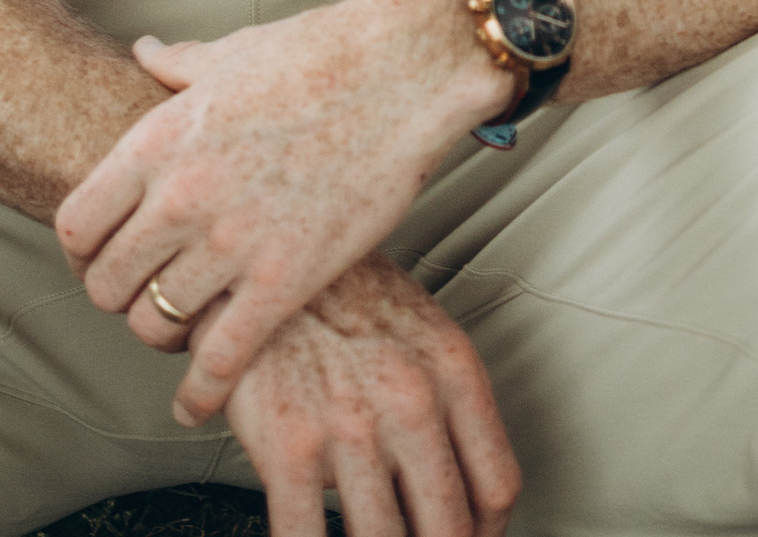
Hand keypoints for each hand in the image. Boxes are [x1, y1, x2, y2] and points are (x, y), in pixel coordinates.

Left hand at [54, 0, 511, 423]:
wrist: (400, 70)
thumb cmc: (318, 53)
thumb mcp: (230, 54)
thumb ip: (177, 65)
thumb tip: (146, 52)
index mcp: (159, 140)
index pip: (77, 226)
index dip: (82, 254)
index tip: (101, 260)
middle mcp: (181, 195)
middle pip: (106, 285)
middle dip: (118, 299)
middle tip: (143, 297)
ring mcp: (230, 242)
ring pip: (154, 324)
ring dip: (161, 336)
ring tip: (179, 333)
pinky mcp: (282, 280)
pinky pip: (219, 360)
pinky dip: (200, 393)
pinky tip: (194, 405)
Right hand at [221, 256, 519, 536]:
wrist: (261, 249)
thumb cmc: (339, 292)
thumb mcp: (416, 329)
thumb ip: (444, 402)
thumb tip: (456, 484)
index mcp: (451, 371)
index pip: (497, 487)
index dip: (486, 536)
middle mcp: (411, 399)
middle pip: (449, 529)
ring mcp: (351, 426)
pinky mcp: (287, 446)